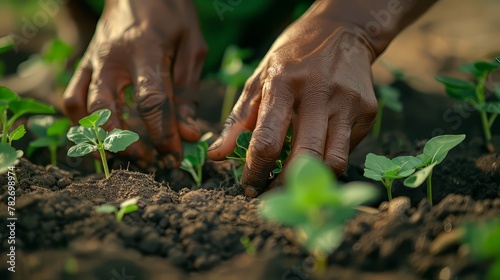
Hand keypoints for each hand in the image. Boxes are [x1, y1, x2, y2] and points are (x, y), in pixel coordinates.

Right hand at [63, 0, 206, 166]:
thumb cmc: (172, 14)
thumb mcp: (192, 46)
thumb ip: (188, 91)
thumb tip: (187, 132)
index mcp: (146, 51)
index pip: (151, 102)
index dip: (164, 134)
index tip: (175, 154)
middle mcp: (112, 58)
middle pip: (107, 111)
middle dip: (128, 144)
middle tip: (150, 160)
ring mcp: (93, 61)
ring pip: (83, 108)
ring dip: (101, 138)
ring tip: (128, 153)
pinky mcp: (84, 63)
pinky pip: (72, 98)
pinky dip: (83, 122)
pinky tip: (104, 136)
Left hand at [207, 2, 379, 196]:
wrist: (343, 31)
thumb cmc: (293, 57)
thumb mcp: (260, 78)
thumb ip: (238, 119)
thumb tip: (217, 155)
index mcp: (283, 83)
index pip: (267, 141)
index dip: (256, 172)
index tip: (249, 186)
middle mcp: (318, 93)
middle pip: (305, 158)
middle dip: (286, 185)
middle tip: (273, 192)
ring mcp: (348, 102)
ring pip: (334, 162)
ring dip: (312, 179)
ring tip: (296, 179)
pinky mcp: (368, 111)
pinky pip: (347, 150)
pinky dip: (329, 159)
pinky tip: (318, 150)